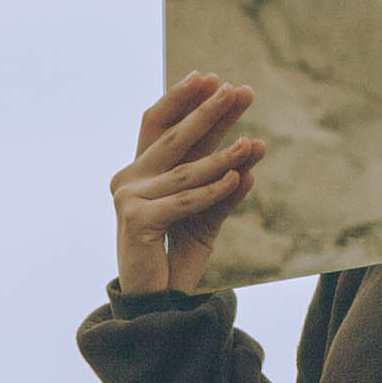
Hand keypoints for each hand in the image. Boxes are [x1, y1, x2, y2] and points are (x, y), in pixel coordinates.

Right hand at [111, 74, 263, 295]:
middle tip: (236, 90)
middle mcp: (128, 179)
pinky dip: (214, 190)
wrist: (154, 304)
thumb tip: (254, 152)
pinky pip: (186, 200)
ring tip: (253, 142)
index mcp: (139, 173)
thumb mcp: (205, 217)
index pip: (158, 124)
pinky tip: (239, 177)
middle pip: (172, 136)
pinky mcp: (137, 220)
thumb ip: (223, 186)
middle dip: (207, 111)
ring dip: (224, 155)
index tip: (209, 78)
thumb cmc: (175, 260)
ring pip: (187, 170)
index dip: (181, 98)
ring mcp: (129, 198)